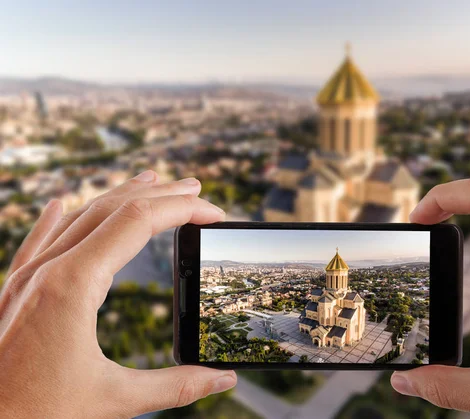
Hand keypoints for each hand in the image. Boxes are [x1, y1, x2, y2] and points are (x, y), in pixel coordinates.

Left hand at [0, 171, 236, 417]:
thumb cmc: (32, 416)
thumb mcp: (112, 401)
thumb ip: (175, 386)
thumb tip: (223, 379)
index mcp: (72, 285)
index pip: (139, 223)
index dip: (183, 210)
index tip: (213, 213)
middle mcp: (47, 270)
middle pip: (111, 210)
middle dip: (160, 195)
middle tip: (194, 189)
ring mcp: (26, 278)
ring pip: (77, 217)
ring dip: (118, 197)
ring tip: (149, 182)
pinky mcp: (14, 292)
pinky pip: (39, 240)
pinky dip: (58, 217)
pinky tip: (59, 202)